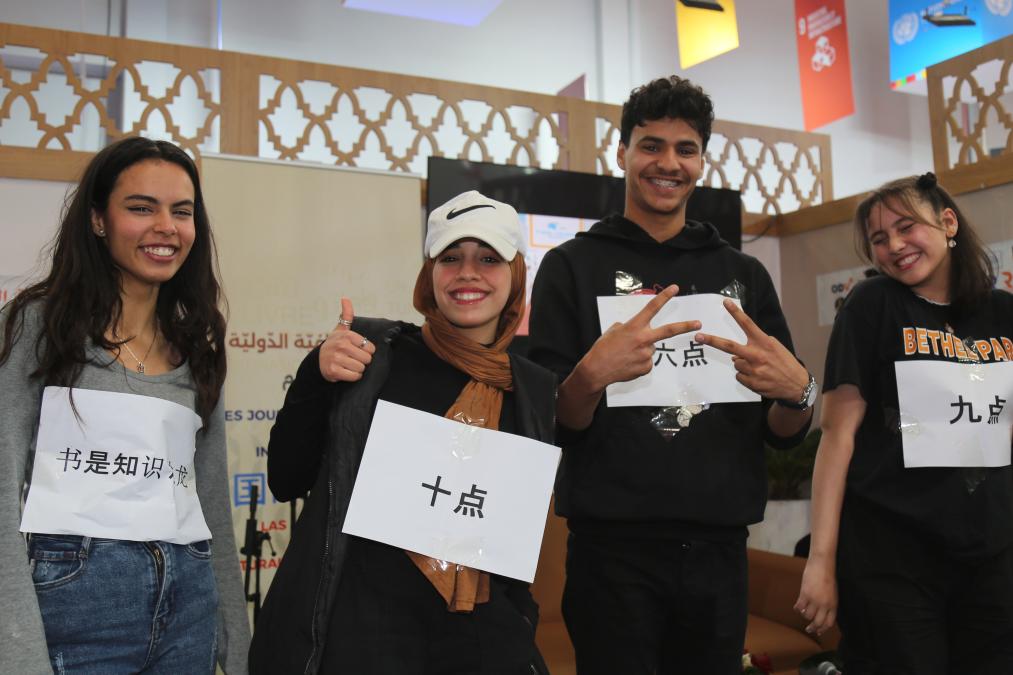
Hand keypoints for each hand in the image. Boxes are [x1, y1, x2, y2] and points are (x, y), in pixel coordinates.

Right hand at [318, 297, 375, 382]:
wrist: (319, 360)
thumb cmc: (334, 344)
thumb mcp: (341, 329)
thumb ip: (346, 315)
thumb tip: (345, 298)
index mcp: (346, 335)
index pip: (370, 348)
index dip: (366, 351)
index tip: (357, 350)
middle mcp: (341, 345)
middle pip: (367, 359)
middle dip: (362, 361)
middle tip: (353, 359)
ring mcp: (336, 358)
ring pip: (361, 368)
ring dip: (357, 370)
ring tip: (349, 365)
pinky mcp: (333, 371)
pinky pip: (354, 377)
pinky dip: (353, 377)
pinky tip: (346, 372)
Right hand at [581, 285, 700, 391]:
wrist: (597, 370)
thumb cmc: (603, 348)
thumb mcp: (613, 331)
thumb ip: (628, 328)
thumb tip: (637, 332)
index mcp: (634, 326)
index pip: (652, 307)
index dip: (664, 297)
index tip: (675, 288)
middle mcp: (643, 339)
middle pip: (669, 331)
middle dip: (685, 326)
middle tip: (698, 323)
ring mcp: (646, 354)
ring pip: (650, 349)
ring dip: (642, 350)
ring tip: (627, 355)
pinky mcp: (647, 367)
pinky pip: (647, 362)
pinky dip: (639, 362)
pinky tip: (628, 364)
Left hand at [694, 299, 807, 400]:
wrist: (796, 385)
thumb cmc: (784, 362)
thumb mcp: (775, 347)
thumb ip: (756, 345)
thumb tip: (735, 354)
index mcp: (764, 342)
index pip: (748, 324)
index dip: (736, 313)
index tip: (726, 302)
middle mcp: (757, 355)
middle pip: (729, 346)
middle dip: (712, 340)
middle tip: (698, 336)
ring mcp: (753, 370)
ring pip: (735, 363)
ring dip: (742, 364)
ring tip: (758, 368)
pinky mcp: (751, 382)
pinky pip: (739, 376)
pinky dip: (746, 376)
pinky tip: (759, 377)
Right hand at [794, 558, 837, 635]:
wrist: (822, 564)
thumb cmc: (828, 576)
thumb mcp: (833, 592)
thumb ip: (829, 603)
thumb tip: (822, 612)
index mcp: (833, 604)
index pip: (829, 623)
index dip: (823, 629)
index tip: (818, 631)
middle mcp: (824, 604)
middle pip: (818, 622)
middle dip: (813, 628)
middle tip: (809, 629)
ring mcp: (814, 600)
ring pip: (807, 615)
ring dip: (805, 616)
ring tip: (803, 613)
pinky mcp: (805, 594)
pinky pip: (800, 607)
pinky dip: (797, 609)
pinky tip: (797, 607)